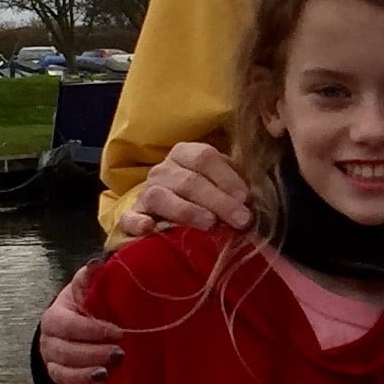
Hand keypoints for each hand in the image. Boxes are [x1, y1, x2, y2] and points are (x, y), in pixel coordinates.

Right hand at [39, 264, 122, 383]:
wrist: (78, 329)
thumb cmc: (87, 309)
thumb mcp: (87, 292)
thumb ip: (90, 280)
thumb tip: (97, 264)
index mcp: (54, 319)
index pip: (68, 326)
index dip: (92, 330)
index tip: (119, 331)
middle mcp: (49, 345)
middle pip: (65, 353)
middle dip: (93, 354)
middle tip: (120, 354)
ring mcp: (53, 367)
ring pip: (61, 375)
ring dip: (83, 376)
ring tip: (106, 375)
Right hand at [116, 140, 253, 240]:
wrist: (166, 217)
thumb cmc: (204, 201)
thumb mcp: (222, 186)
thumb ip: (235, 188)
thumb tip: (254, 200)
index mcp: (185, 154)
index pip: (205, 157)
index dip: (227, 176)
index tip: (246, 198)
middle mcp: (163, 170)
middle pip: (189, 180)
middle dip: (218, 200)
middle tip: (241, 220)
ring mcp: (146, 193)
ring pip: (161, 196)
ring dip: (187, 211)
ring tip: (209, 224)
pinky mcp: (131, 216)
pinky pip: (129, 218)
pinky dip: (137, 222)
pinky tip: (150, 228)